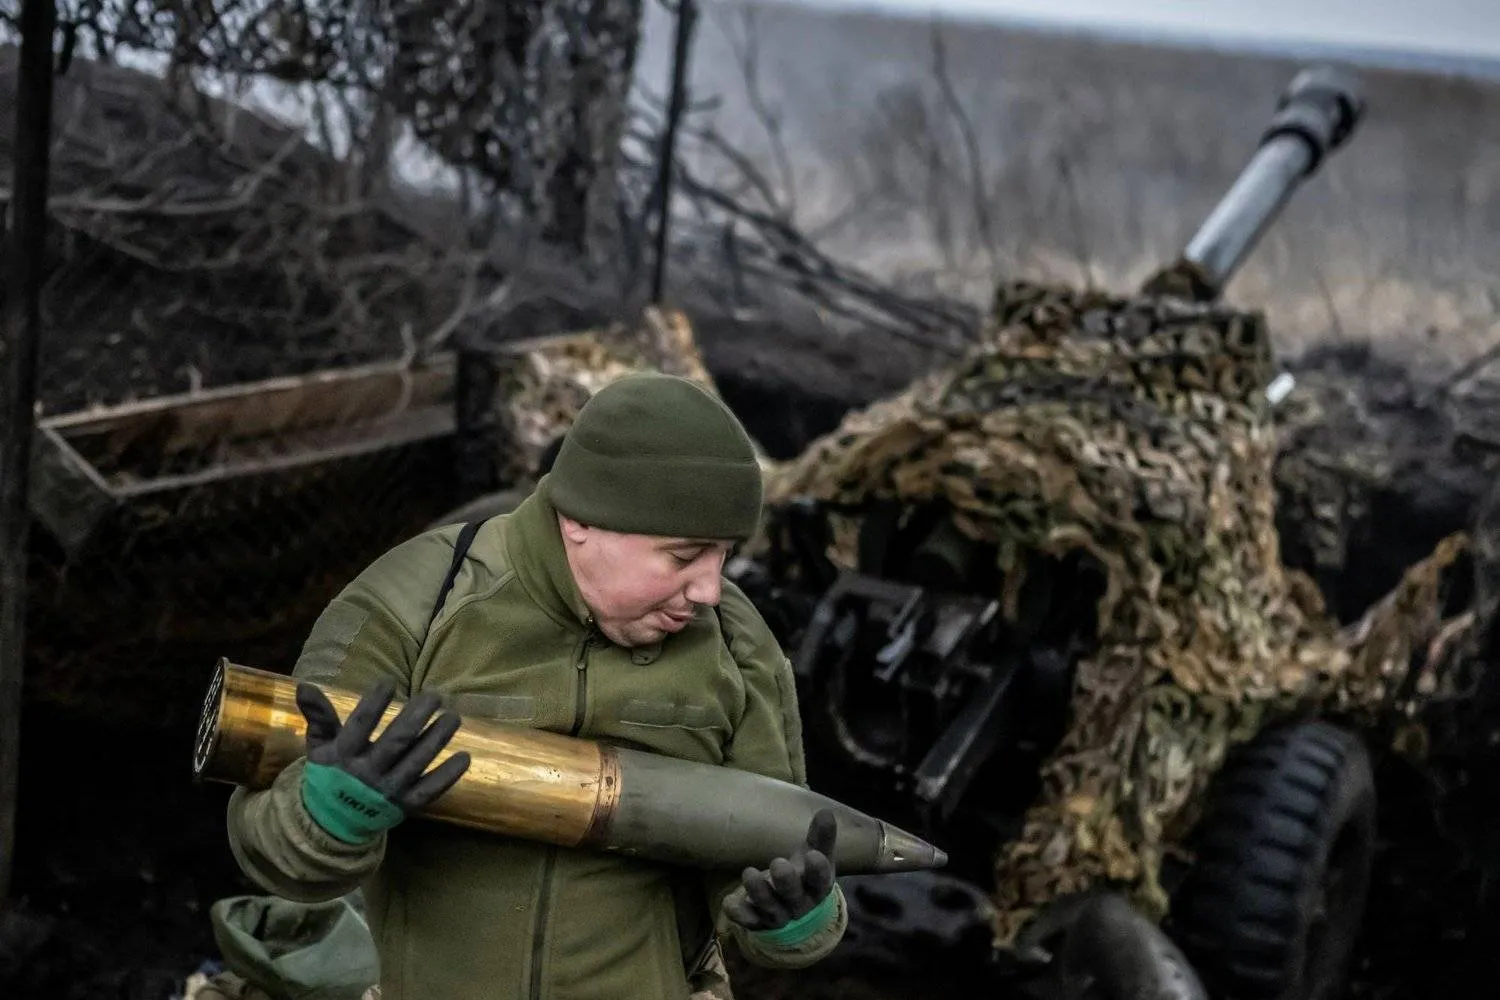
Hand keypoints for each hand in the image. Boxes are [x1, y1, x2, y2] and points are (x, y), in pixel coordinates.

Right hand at [297, 680, 471, 811]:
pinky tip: (464, 757)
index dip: (374, 703)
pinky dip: (448, 776)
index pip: (360, 725)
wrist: (331, 823)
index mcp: (343, 756)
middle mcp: (367, 773)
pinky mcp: (405, 806)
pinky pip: (430, 791)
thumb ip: (319, 716)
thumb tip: (305, 685)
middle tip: (434, 695)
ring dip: (437, 739)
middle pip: (396, 742)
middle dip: (417, 717)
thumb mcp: (319, 746)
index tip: (389, 682)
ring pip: (417, 762)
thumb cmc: (329, 774)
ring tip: (453, 717)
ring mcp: (388, 791)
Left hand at [724, 809, 837, 930]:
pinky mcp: (758, 921)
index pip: (820, 880)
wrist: (795, 909)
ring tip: (749, 873)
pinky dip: (739, 913)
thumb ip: (821, 836)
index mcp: (817, 887)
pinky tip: (729, 903)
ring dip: (759, 893)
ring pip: (769, 908)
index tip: (814, 855)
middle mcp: (799, 904)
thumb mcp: (816, 855)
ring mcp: (778, 915)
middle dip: (786, 882)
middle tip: (778, 864)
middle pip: (793, 896)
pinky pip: (748, 920)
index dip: (818, 870)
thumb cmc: (806, 874)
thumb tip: (826, 811)